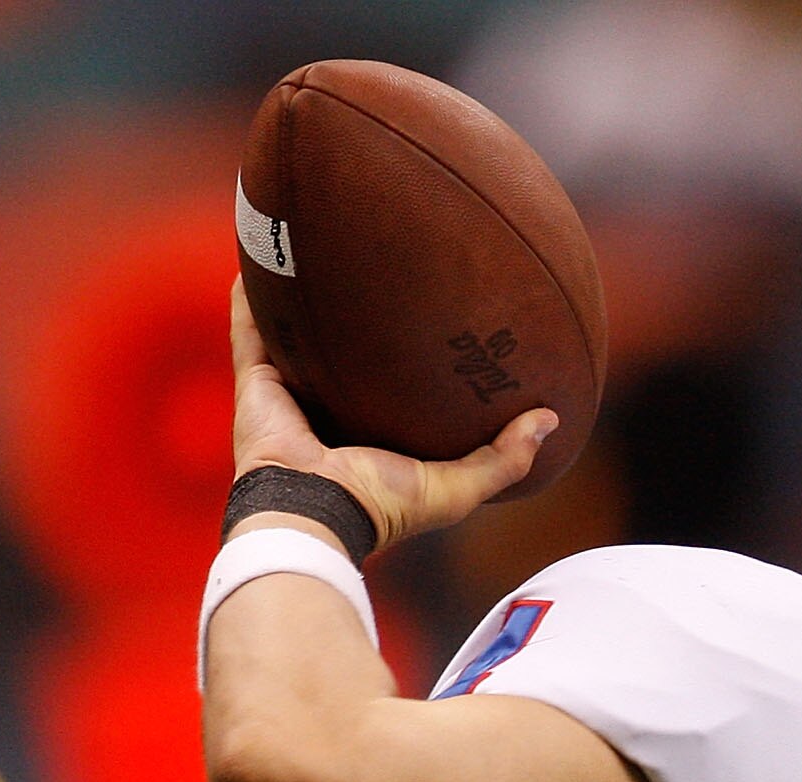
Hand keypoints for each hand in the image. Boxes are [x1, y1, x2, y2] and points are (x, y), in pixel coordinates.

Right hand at [229, 282, 553, 551]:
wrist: (313, 512)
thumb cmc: (383, 505)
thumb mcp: (458, 487)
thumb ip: (504, 457)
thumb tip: (551, 419)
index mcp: (372, 438)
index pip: (394, 392)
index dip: (412, 362)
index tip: (438, 322)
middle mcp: (330, 414)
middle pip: (345, 358)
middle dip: (357, 320)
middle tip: (378, 269)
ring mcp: (290, 397)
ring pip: (295, 338)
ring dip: (299, 300)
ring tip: (314, 249)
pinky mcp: (256, 385)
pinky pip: (252, 332)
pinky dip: (251, 299)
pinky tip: (259, 261)